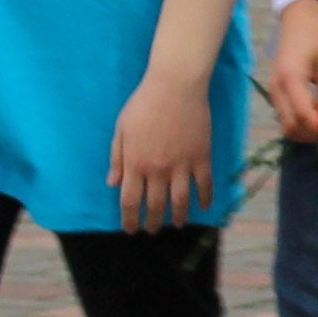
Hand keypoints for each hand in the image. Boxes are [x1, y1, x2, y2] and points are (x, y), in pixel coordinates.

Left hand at [109, 65, 214, 231]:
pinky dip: (205, 198)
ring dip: (178, 217)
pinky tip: (204, 207)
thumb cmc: (144, 103)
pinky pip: (204, 184)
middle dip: (152, 222)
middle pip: (154, 205)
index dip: (129, 219)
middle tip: (152, 230)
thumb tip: (113, 183)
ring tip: (177, 224)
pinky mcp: (201, 157)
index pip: (130, 201)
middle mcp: (158, 169)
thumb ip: (117, 158)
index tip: (131, 229)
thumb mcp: (122, 129)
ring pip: (180, 201)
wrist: (175, 86)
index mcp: (135, 163)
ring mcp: (181, 165)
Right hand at [267, 0, 317, 138]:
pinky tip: (317, 115)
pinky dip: (300, 122)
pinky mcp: (275, 90)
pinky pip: (285, 115)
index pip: (303, 116)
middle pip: (290, 128)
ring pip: (286, 125)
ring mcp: (273, 90)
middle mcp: (277, 88)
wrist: (300, 17)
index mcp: (291, 79)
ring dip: (306, 131)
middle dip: (313, 135)